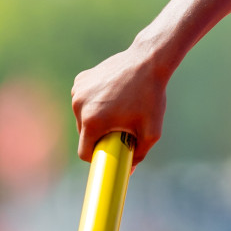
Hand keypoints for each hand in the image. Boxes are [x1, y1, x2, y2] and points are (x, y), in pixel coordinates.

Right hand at [70, 47, 168, 166]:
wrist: (149, 60)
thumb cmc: (151, 96)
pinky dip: (94, 101)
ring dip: (96, 118)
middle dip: (99, 136)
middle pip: (84, 134)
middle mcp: (79, 106)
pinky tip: (112, 94)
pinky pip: (83, 99)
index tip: (110, 152)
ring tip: (119, 108)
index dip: (98, 156)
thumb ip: (140, 154)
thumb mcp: (151, 130)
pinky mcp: (81, 79)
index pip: (84, 152)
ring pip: (82, 116)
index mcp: (93, 121)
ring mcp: (78, 91)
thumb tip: (128, 171)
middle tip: (120, 129)